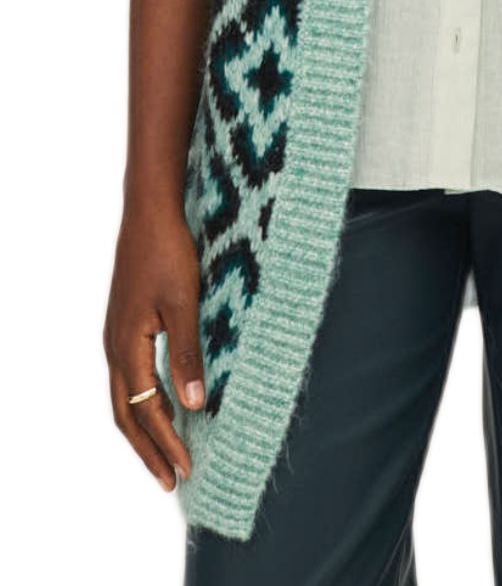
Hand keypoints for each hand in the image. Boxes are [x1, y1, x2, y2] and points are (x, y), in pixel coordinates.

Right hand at [103, 207, 204, 490]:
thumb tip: (195, 404)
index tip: (186, 470)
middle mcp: (115, 348)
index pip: (146, 411)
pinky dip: (144, 401)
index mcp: (127, 347)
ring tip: (167, 452)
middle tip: (172, 480)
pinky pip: (130, 377)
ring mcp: (117, 336)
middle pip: (127, 414)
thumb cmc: (168, 253)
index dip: (166, 443)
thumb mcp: (184, 303)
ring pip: (125, 397)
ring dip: (145, 428)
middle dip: (149, 449)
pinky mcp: (125, 324)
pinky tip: (165, 403)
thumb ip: (188, 353)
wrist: (149, 214)